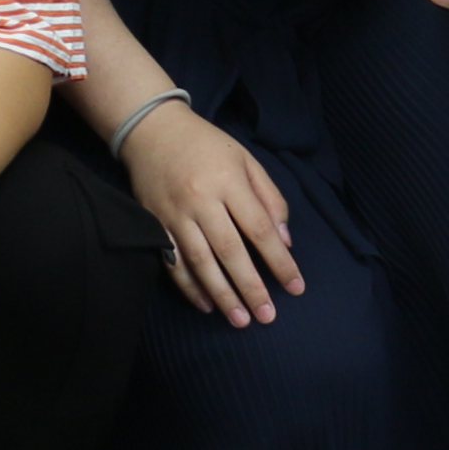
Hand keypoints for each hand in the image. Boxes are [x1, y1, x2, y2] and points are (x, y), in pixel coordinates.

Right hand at [118, 101, 303, 324]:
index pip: (260, 229)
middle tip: (268, 316)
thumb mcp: (246, 160)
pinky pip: (172, 262)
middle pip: (230, 251)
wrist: (152, 129)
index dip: (280, 261)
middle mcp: (201, 200)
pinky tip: (207, 305)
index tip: (296, 287)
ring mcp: (174, 214)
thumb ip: (270, 199)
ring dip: (222, 294)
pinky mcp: (153, 224)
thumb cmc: (207, 145)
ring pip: (200, 262)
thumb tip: (284, 242)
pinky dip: (189, 287)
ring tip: (240, 320)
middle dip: (251, 287)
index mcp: (229, 181)